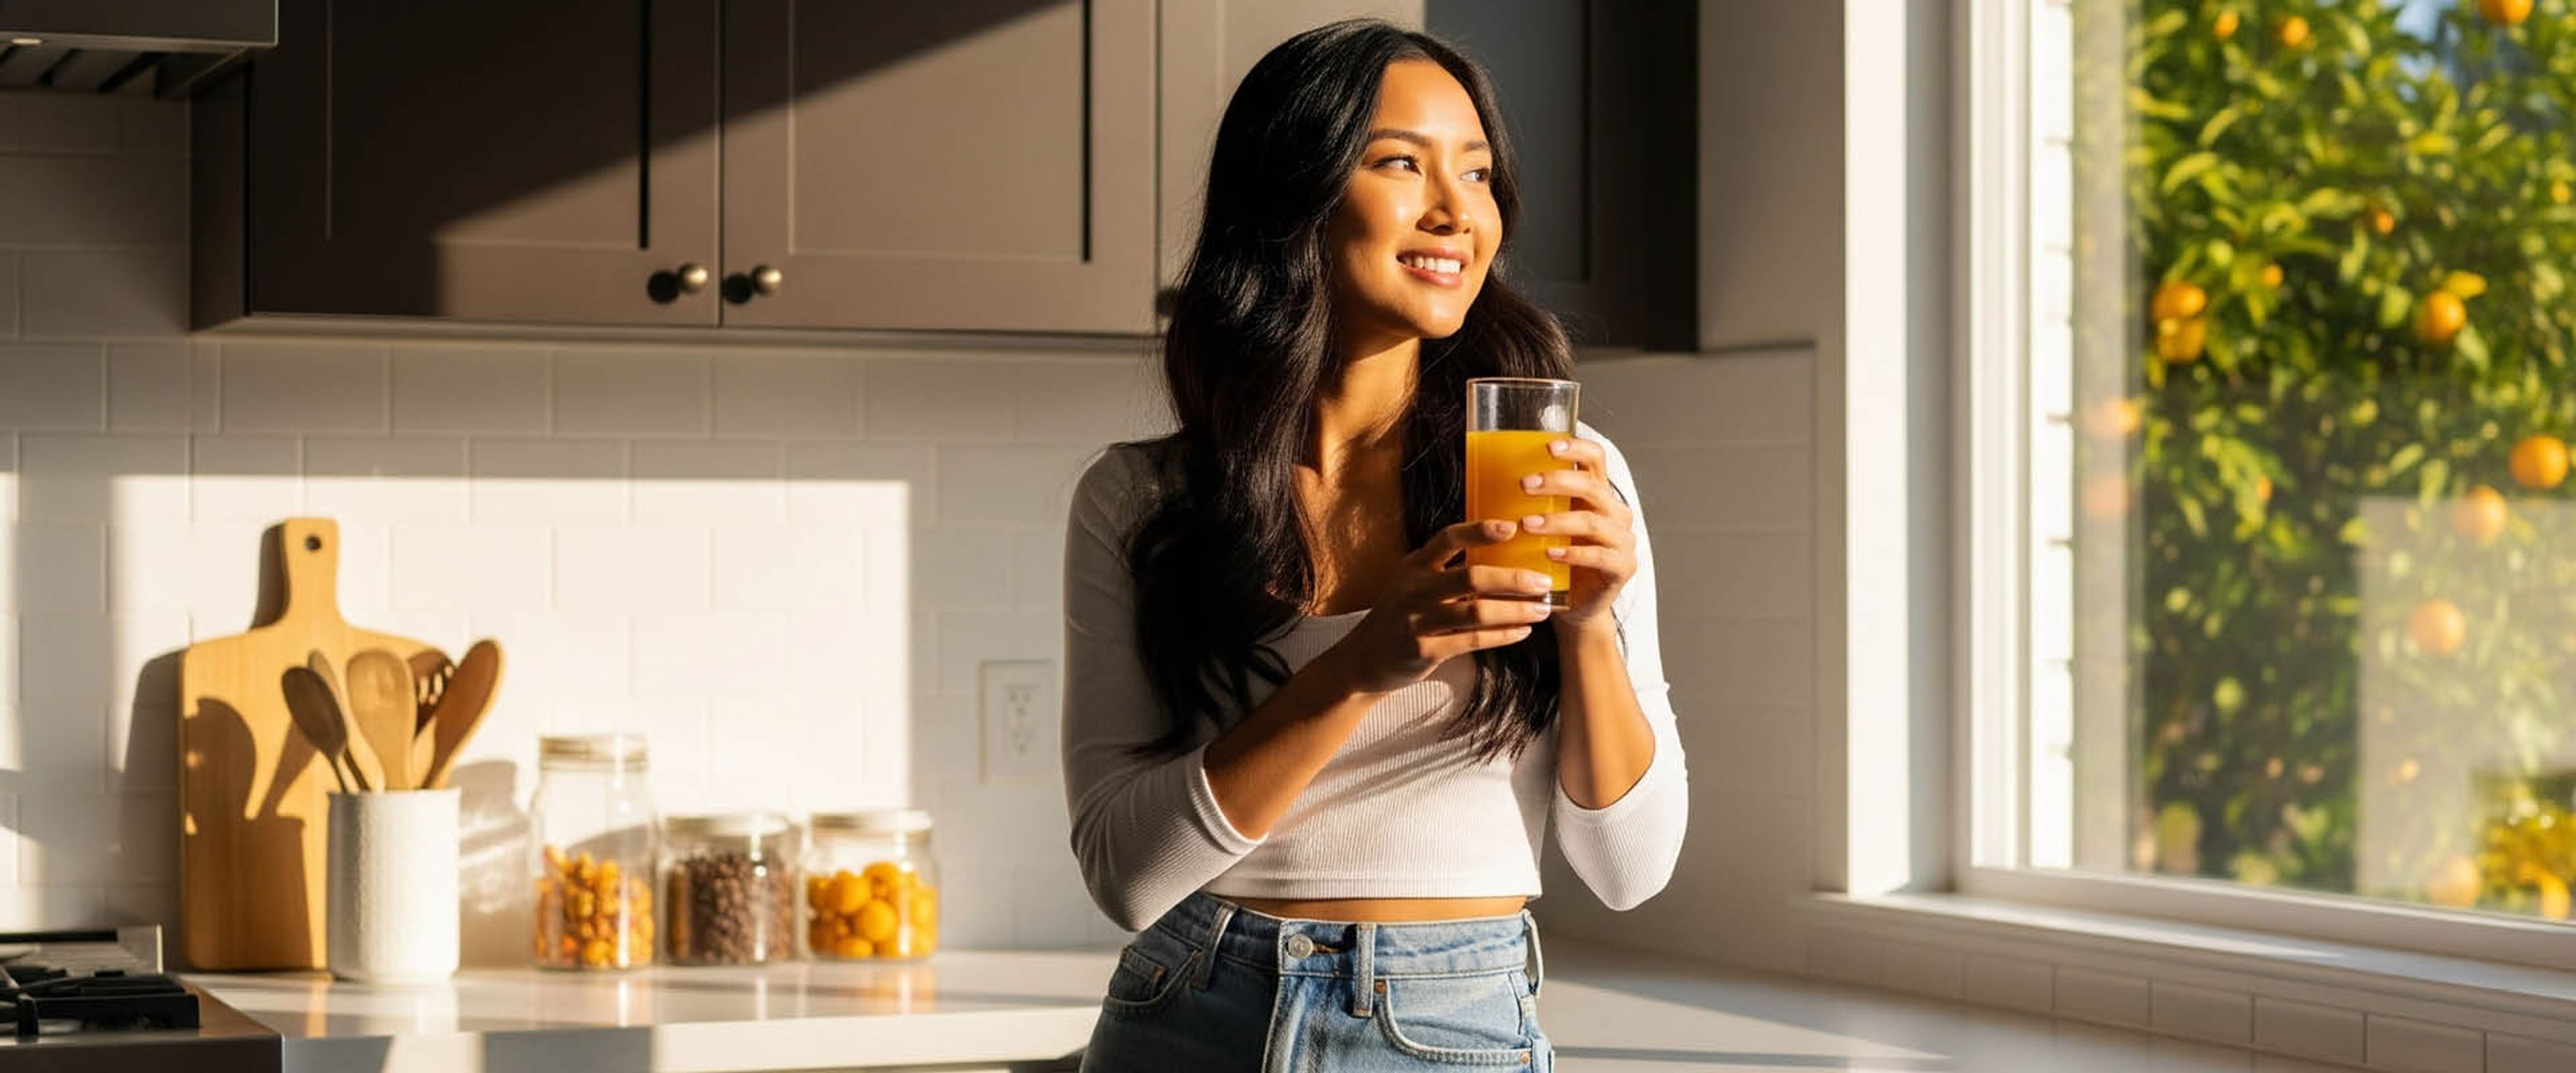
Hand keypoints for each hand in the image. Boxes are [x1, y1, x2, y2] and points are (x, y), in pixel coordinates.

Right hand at [1319, 519, 1557, 694]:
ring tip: (1542, 609)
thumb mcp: (1413, 584)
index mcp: (1415, 566)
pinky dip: (1502, 635)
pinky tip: (1523, 631)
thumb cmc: (1400, 618)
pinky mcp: (1424, 651)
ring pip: (1477, 612)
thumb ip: (1446, 571)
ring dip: (1515, 610)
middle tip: (1543, 580)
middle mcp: (1415, 590)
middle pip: (1472, 577)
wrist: (1363, 660)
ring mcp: (1418, 621)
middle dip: (1513, 579)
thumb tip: (1502, 558)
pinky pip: (1472, 640)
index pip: (1448, 539)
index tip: (1512, 527)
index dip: (1480, 531)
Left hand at [1517, 437, 1636, 635]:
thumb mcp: (1541, 524)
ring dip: (1557, 521)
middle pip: (1592, 486)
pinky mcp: (1622, 567)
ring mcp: (1622, 540)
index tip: (1548, 446)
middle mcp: (1614, 512)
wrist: (1575, 604)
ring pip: (1593, 521)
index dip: (1576, 448)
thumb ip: (1528, 503)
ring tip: (1527, 524)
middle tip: (1524, 485)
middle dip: (1557, 482)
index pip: (1595, 458)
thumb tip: (1480, 477)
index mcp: (1596, 493)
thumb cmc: (1553, 559)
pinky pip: (1600, 556)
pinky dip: (1573, 554)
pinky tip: (1549, 554)